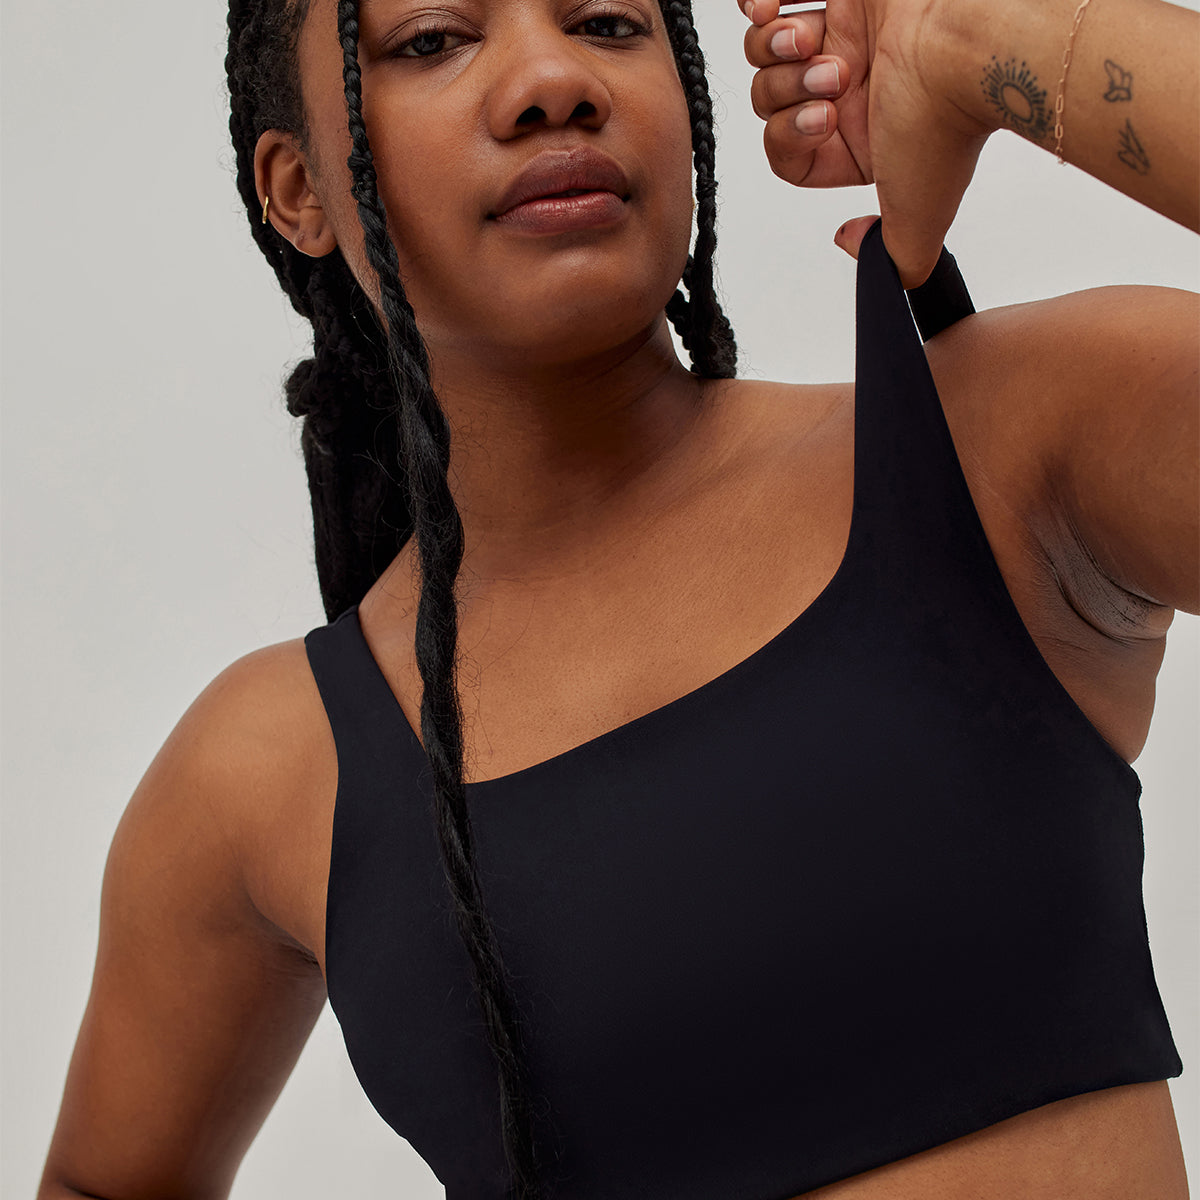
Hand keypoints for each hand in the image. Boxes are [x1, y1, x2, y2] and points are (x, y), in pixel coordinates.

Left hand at [738, 0, 995, 287]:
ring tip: (811, 40)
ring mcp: (846, 34)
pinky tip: (769, 11)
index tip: (822, 123)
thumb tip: (852, 243)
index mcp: (859, 139)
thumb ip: (892, 257)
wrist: (965, 42)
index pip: (787, 151)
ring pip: (767, 50)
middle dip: (787, 91)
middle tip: (832, 78)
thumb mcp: (916, 223)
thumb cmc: (940, 123)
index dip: (788, 138)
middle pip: (771, 99)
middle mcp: (852, 88)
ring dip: (775, 49)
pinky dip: (760, 4)